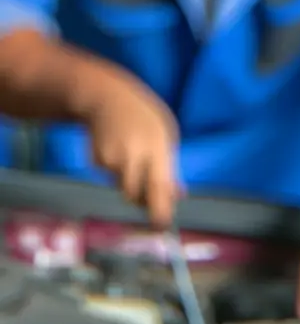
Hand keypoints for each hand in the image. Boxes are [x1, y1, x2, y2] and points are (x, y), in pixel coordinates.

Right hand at [80, 72, 180, 228]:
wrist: (106, 98)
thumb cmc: (144, 118)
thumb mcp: (166, 135)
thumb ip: (170, 167)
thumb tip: (178, 195)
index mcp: (156, 146)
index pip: (158, 184)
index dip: (160, 207)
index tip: (163, 225)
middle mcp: (131, 155)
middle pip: (135, 194)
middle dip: (144, 201)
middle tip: (153, 197)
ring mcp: (110, 159)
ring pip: (124, 187)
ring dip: (133, 183)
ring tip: (136, 158)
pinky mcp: (96, 162)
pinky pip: (112, 177)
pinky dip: (119, 172)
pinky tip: (121, 151)